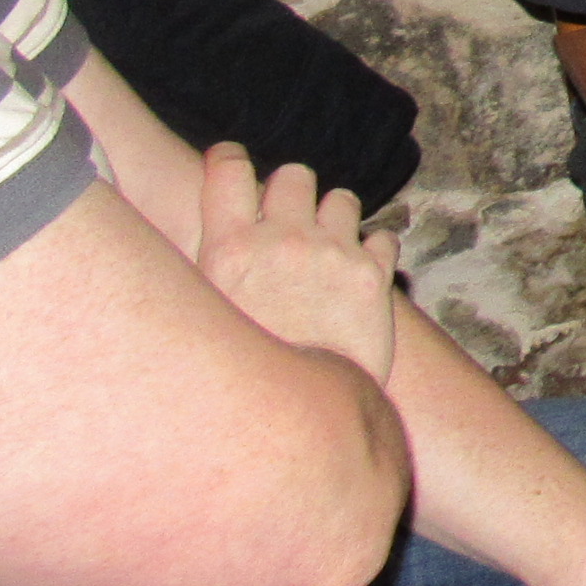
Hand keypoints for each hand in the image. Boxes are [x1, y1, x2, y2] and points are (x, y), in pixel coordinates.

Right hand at [194, 144, 401, 383]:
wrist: (292, 424)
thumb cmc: (243, 371)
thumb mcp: (203, 317)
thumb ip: (208, 270)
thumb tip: (203, 242)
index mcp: (227, 250)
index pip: (228, 169)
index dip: (231, 161)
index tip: (233, 165)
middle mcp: (281, 241)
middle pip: (293, 175)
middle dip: (292, 194)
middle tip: (288, 224)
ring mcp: (331, 254)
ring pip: (342, 199)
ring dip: (335, 219)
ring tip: (327, 252)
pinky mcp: (373, 275)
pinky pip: (383, 236)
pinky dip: (374, 251)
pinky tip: (360, 275)